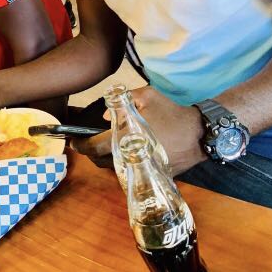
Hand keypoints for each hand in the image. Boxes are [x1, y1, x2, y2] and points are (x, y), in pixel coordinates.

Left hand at [71, 86, 205, 175]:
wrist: (198, 135)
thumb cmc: (171, 114)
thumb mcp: (147, 97)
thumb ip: (122, 101)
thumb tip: (104, 116)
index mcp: (124, 138)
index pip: (93, 147)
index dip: (80, 144)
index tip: (73, 139)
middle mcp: (129, 158)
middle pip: (99, 162)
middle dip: (91, 152)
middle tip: (88, 141)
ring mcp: (140, 169)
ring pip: (113, 170)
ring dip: (105, 159)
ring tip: (105, 146)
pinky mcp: (150, 175)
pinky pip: (128, 173)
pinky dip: (121, 164)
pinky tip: (125, 152)